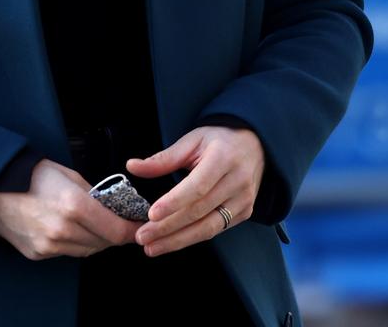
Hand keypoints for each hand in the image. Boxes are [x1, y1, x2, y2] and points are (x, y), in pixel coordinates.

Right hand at [0, 158, 140, 260]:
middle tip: (120, 223)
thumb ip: (92, 194)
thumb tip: (112, 208)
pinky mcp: (38, 254)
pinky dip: (74, 243)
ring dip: (96, 240)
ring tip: (96, 225)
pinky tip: (71, 228)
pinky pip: (66, 252)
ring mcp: (49, 245)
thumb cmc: (31, 174)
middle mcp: (62, 230)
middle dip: (115, 234)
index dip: (131, 231)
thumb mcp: (68, 175)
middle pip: (103, 243)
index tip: (139, 228)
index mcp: (73, 205)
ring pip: (86, 250)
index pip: (115, 230)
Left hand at [125, 126, 265, 256]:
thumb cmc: (219, 139)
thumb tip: (132, 167)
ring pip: (208, 227)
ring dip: (178, 240)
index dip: (174, 202)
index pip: (197, 186)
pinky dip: (192, 238)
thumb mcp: (192, 140)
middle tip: (143, 236)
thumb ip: (163, 158)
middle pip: (199, 211)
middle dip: (169, 228)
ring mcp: (243, 200)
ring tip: (153, 247)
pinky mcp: (244, 213)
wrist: (254, 145)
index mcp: (223, 158)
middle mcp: (236, 182)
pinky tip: (173, 241)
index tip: (152, 214)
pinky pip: (216, 230)